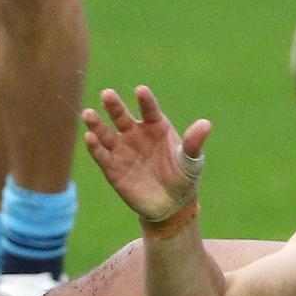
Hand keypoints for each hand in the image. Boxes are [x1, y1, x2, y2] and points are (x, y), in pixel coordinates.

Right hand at [82, 85, 210, 222]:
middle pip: (122, 117)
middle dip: (114, 106)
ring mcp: (122, 150)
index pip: (150, 110)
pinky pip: (101, 155)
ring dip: (97, 124)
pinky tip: (90, 137)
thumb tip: (206, 124)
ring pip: (106, 133)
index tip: (141, 90)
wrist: (171, 205)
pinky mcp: (112, 168)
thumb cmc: (183, 177)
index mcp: (156, 127)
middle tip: (107, 94)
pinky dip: (95, 146)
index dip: (145, 100)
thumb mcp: (191, 161)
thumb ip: (194, 143)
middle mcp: (136, 134)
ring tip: (88, 113)